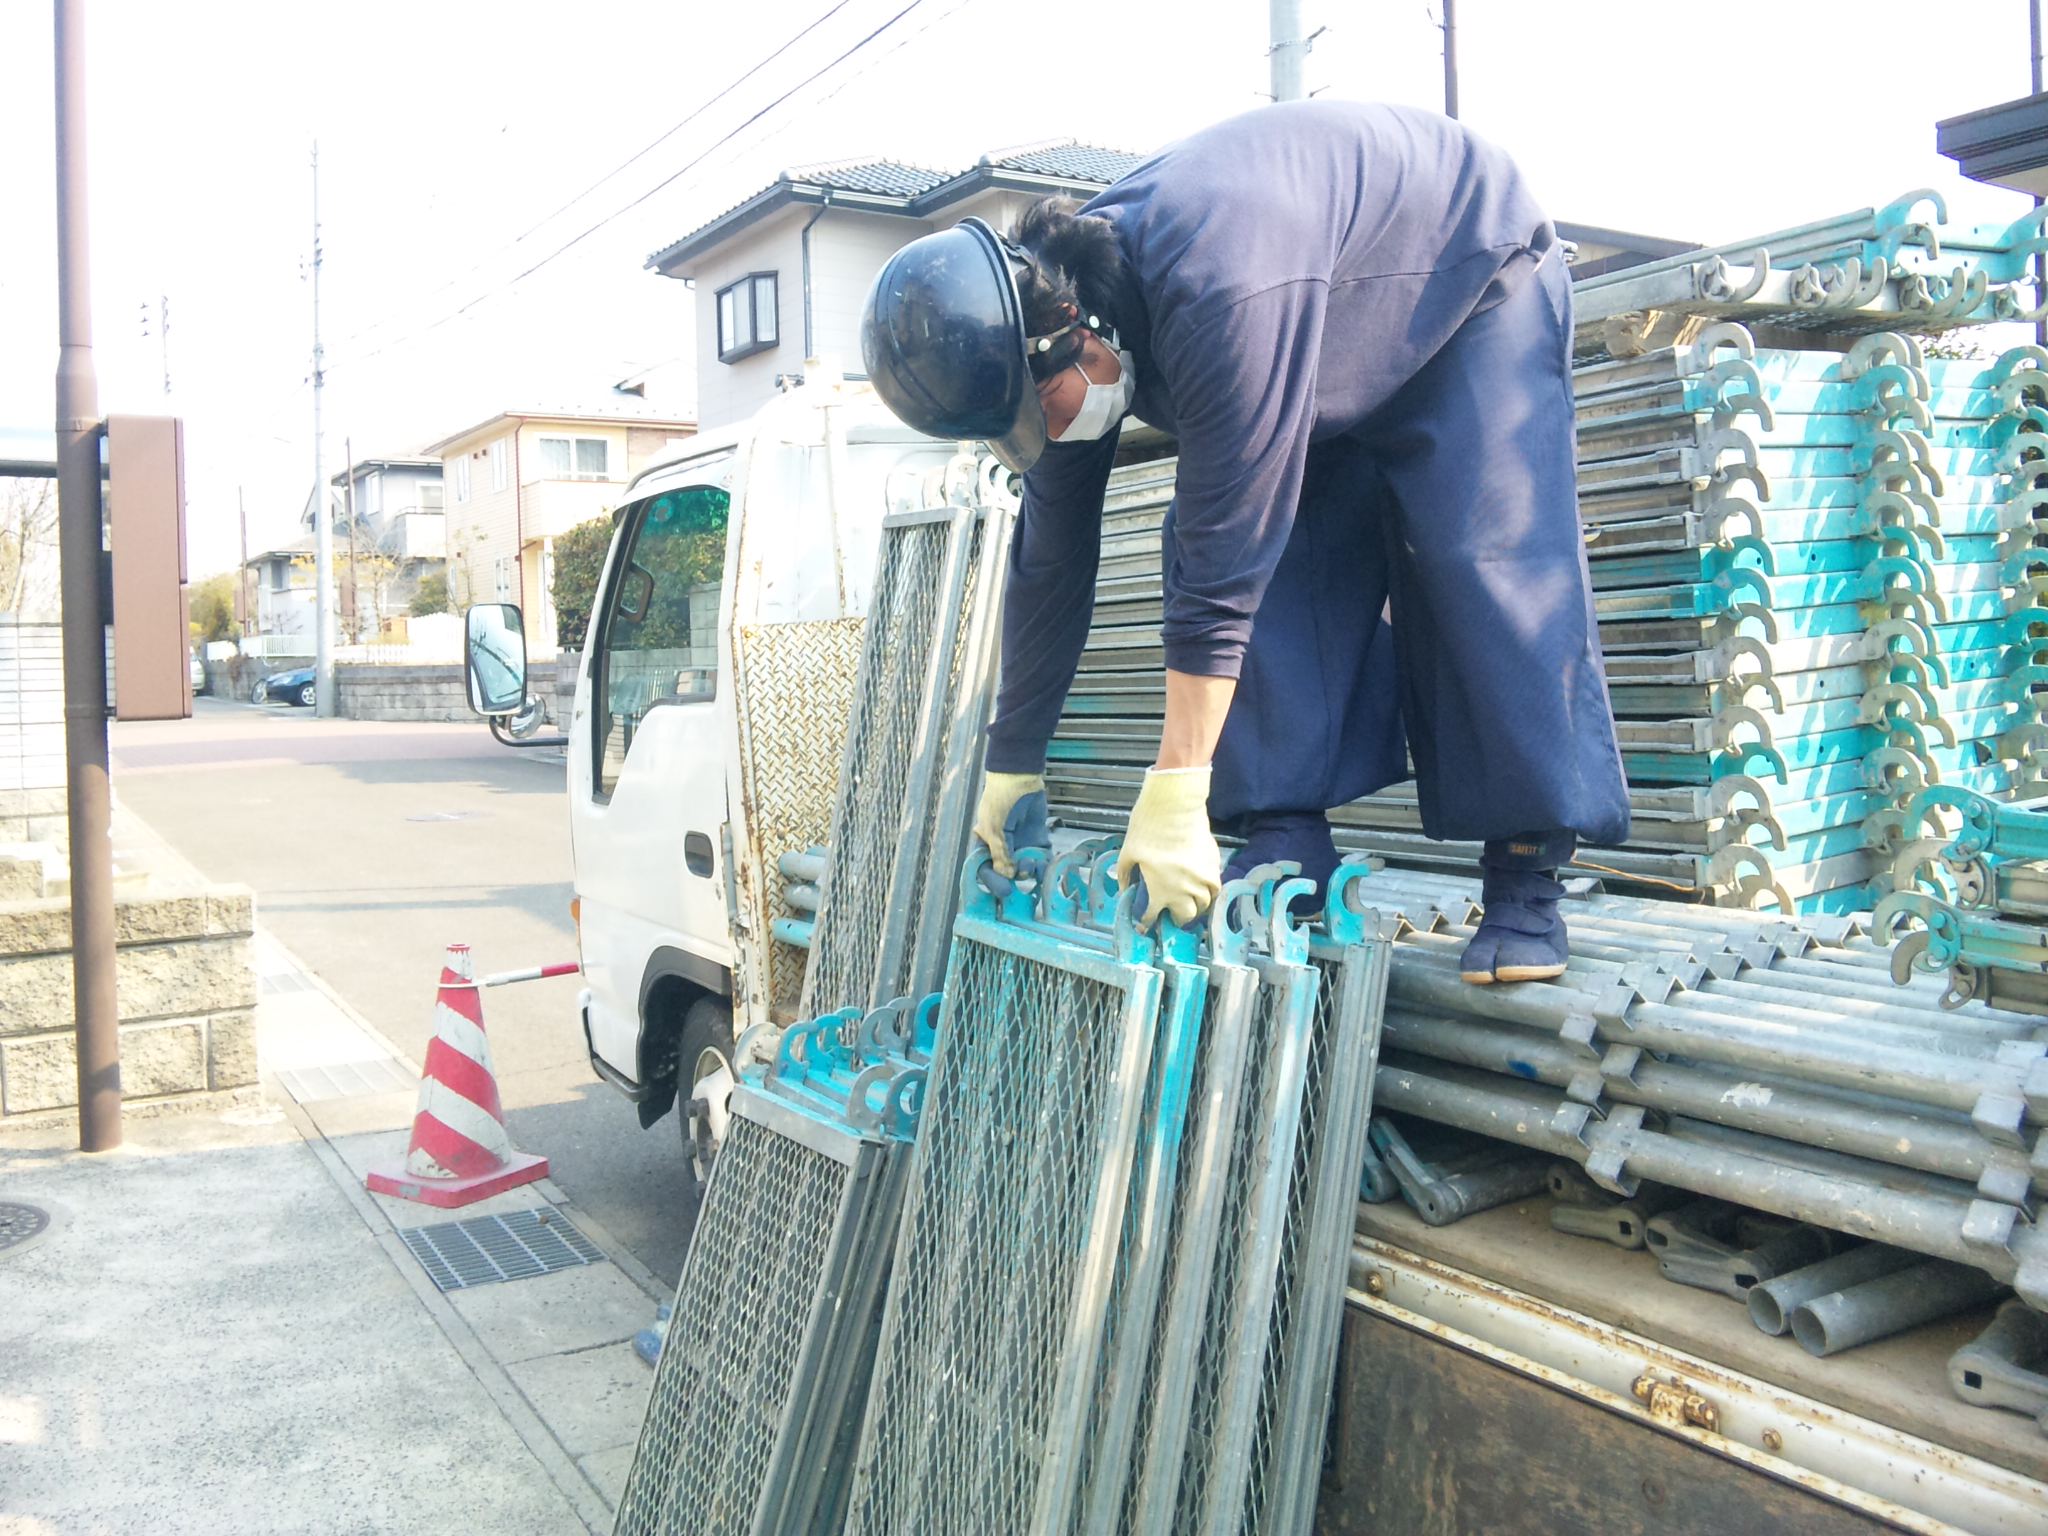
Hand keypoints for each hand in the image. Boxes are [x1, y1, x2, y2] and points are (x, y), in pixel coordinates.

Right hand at [973, 771, 1046, 877]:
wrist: (1019, 778)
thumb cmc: (1000, 801)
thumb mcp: (994, 828)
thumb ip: (1001, 854)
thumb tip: (1007, 876)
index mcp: (985, 846)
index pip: (986, 871)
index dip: (995, 882)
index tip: (1005, 891)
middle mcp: (1003, 848)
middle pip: (1008, 872)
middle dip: (1016, 875)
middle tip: (1024, 868)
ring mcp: (1021, 844)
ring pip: (1027, 867)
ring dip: (1032, 869)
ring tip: (1035, 862)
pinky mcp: (1038, 839)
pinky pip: (1042, 857)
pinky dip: (1046, 863)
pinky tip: (1048, 863)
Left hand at [1115, 766, 1221, 926]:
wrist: (1175, 804)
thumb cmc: (1148, 827)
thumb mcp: (1128, 852)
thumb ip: (1126, 875)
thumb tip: (1125, 889)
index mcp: (1161, 889)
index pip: (1154, 915)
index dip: (1147, 922)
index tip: (1145, 924)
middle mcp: (1185, 889)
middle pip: (1186, 915)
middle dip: (1177, 918)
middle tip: (1171, 914)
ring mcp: (1203, 877)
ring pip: (1205, 903)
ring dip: (1196, 907)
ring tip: (1189, 904)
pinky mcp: (1213, 862)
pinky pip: (1215, 885)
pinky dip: (1209, 891)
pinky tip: (1202, 887)